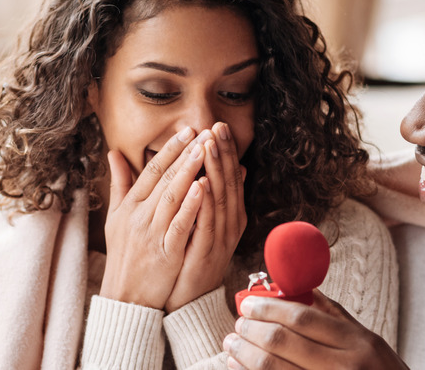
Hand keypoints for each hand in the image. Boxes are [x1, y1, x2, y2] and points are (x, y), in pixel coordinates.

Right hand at [99, 127, 206, 308]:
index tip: (186, 130)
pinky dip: (191, 205)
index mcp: (129, 206)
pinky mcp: (166, 251)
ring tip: (205, 151)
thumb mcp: (116, 217)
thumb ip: (120, 184)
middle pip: (163, 179)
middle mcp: (139, 216)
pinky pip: (180, 224)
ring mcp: (152, 234)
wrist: (126, 296)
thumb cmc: (124, 254)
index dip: (169, 149)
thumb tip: (114, 152)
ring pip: (172, 197)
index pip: (151, 171)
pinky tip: (204, 187)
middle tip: (202, 132)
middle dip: (184, 154)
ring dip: (189, 172)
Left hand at [165, 122, 247, 311]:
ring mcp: (220, 238)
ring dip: (216, 170)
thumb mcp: (206, 223)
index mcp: (229, 214)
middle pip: (228, 182)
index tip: (217, 126)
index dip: (225, 151)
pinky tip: (202, 184)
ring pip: (220, 198)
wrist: (188, 299)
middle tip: (217, 126)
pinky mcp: (207, 252)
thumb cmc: (193, 257)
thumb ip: (216, 196)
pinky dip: (205, 203)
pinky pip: (207, 224)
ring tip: (209, 145)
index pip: (230, 177)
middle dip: (223, 153)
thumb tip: (236, 168)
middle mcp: (229, 223)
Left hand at [223, 290, 408, 369]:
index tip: (249, 303)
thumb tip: (299, 288)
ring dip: (244, 355)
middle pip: (283, 343)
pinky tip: (241, 368)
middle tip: (238, 324)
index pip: (303, 318)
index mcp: (357, 344)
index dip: (269, 307)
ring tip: (232, 344)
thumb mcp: (367, 340)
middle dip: (252, 330)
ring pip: (271, 369)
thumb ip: (333, 316)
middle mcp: (343, 368)